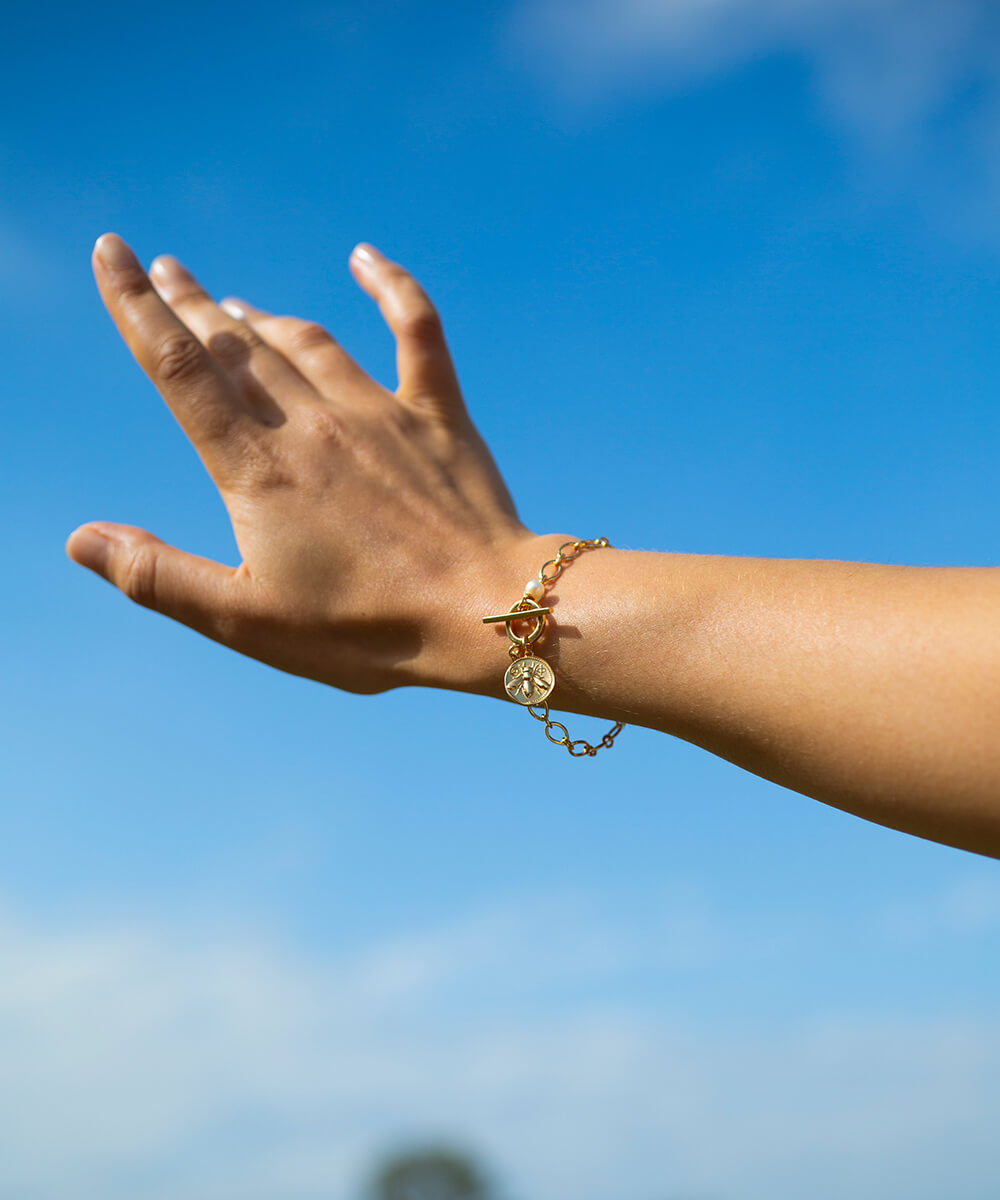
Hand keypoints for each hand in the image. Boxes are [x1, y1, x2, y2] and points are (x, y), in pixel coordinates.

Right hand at [67, 234, 544, 694]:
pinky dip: (391, 286)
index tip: (112, 255)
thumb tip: (80, 538)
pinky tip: (365, 257)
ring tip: (232, 305)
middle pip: (236, 345)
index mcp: (257, 468)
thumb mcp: (246, 619)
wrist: (483, 614)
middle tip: (162, 267)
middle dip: (190, 303)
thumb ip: (158, 576)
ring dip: (262, 316)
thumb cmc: (365, 629)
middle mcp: (311, 424)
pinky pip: (416, 328)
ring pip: (305, 339)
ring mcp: (379, 412)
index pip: (179, 369)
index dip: (137, 308)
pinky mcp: (438, 414)